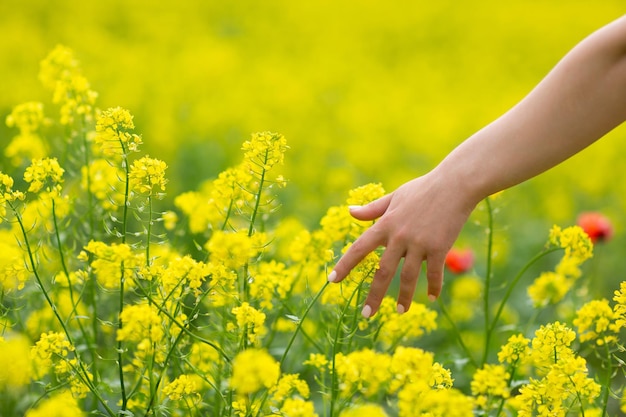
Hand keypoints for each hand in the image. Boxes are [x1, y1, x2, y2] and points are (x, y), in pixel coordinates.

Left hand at [327, 172, 476, 317]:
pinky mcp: (439, 247)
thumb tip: (350, 212)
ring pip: (408, 277)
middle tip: (365, 315)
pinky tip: (431, 298)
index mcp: (385, 224)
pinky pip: (434, 273)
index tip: (332, 281)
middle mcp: (399, 236)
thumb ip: (372, 209)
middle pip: (382, 271)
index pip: (359, 248)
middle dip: (373, 295)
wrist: (455, 184)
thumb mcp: (394, 197)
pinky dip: (433, 287)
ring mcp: (419, 243)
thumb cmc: (423, 189)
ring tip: (399, 312)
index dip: (344, 265)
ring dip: (403, 297)